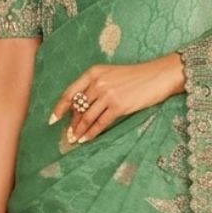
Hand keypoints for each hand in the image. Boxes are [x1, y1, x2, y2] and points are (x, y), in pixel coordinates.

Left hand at [49, 53, 184, 143]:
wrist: (158, 76)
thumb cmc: (136, 76)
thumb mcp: (111, 74)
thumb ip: (95, 86)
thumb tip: (81, 106)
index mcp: (94, 72)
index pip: (70, 92)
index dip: (59, 108)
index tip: (53, 120)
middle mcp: (98, 82)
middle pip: (78, 107)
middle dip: (72, 123)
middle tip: (68, 135)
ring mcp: (108, 94)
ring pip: (87, 117)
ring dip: (80, 130)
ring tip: (75, 140)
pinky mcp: (119, 106)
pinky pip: (100, 123)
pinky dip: (92, 133)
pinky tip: (87, 139)